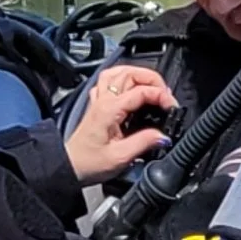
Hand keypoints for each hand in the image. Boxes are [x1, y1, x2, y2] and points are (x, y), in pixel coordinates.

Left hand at [64, 61, 174, 185]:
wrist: (68, 167)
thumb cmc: (88, 164)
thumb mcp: (120, 157)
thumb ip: (144, 143)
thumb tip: (163, 135)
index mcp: (110, 109)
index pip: (141, 91)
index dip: (162, 95)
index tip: (172, 106)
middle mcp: (103, 100)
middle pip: (130, 73)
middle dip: (152, 78)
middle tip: (165, 93)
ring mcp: (99, 101)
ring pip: (118, 72)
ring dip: (137, 74)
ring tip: (151, 84)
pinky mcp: (97, 106)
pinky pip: (107, 82)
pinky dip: (121, 79)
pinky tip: (129, 87)